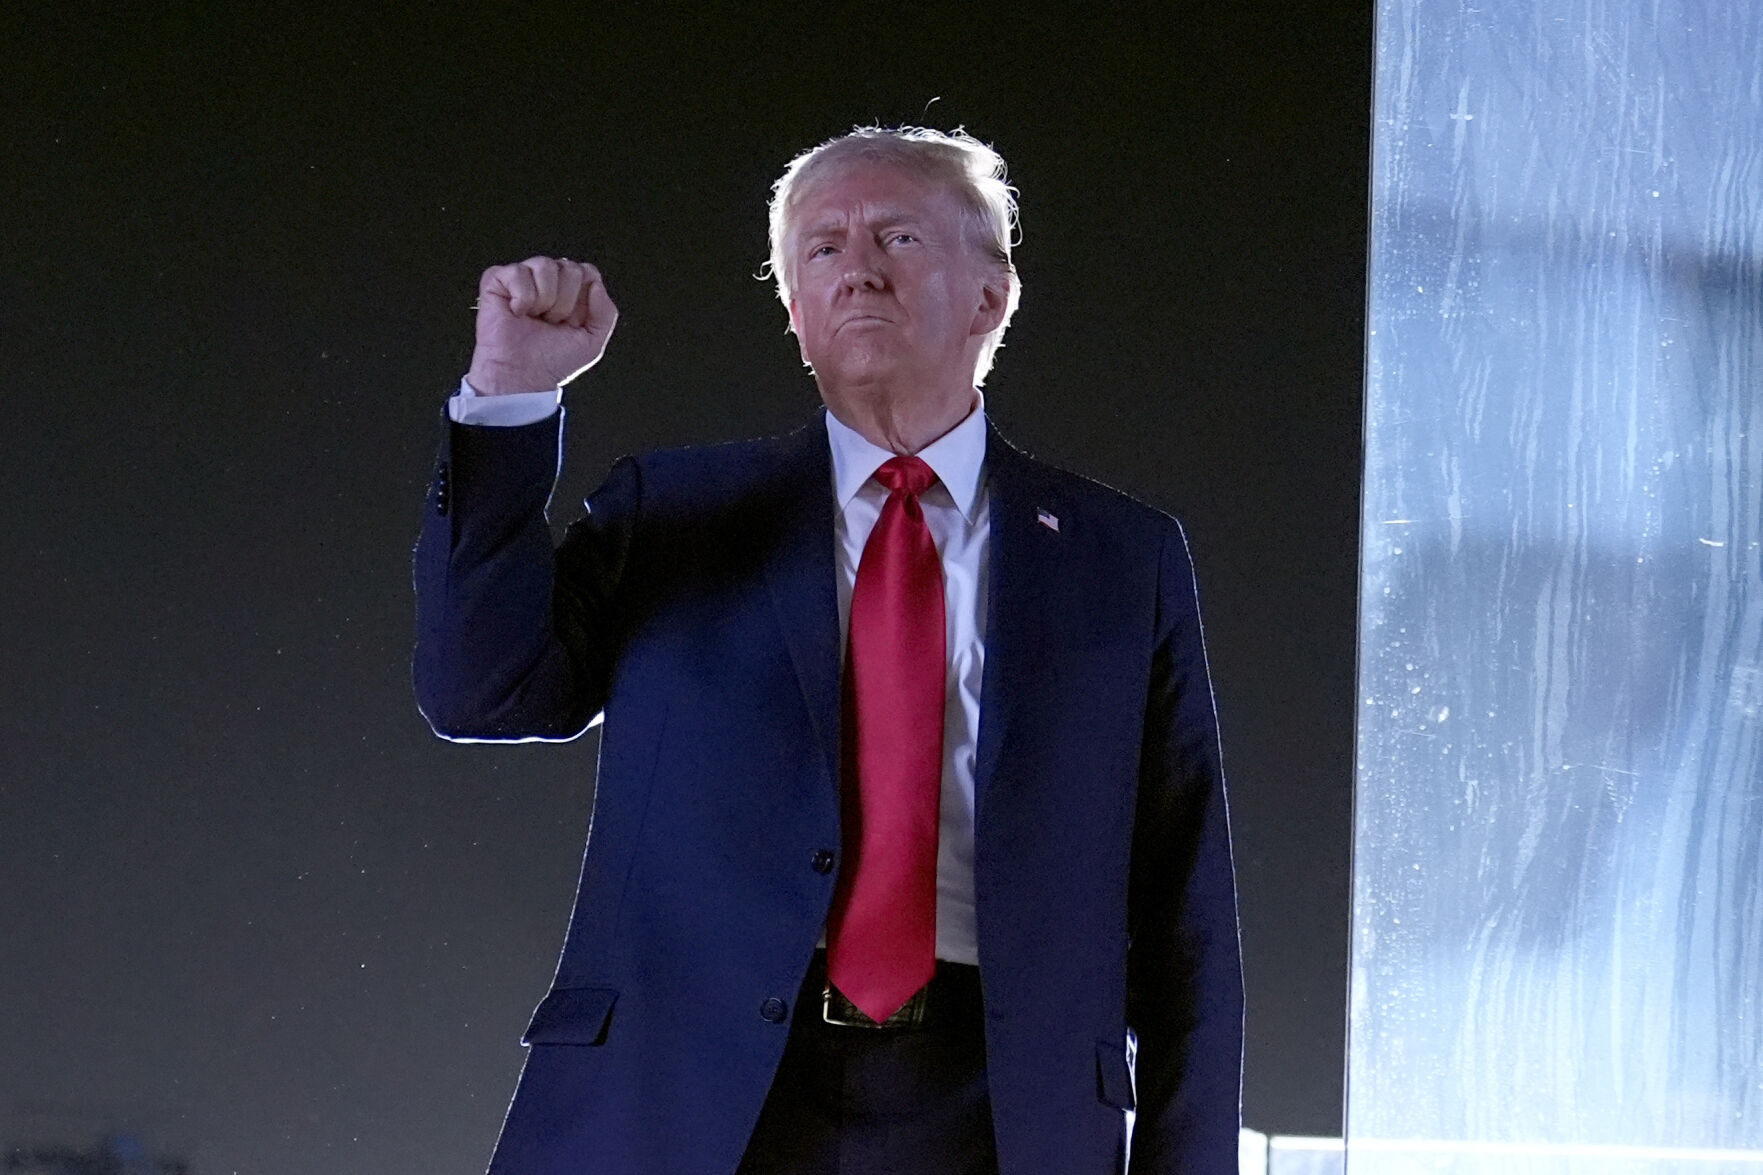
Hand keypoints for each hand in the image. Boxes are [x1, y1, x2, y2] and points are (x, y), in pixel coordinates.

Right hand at [466, 256, 618, 394]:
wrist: (522, 376)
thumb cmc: (551, 362)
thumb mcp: (593, 342)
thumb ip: (607, 312)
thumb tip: (595, 284)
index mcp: (570, 292)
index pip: (588, 272)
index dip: (583, 299)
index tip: (572, 322)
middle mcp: (548, 281)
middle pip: (570, 268)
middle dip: (564, 302)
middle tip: (551, 322)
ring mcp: (524, 278)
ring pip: (545, 265)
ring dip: (544, 300)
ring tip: (535, 318)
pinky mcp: (497, 280)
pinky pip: (517, 272)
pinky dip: (521, 298)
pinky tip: (517, 312)